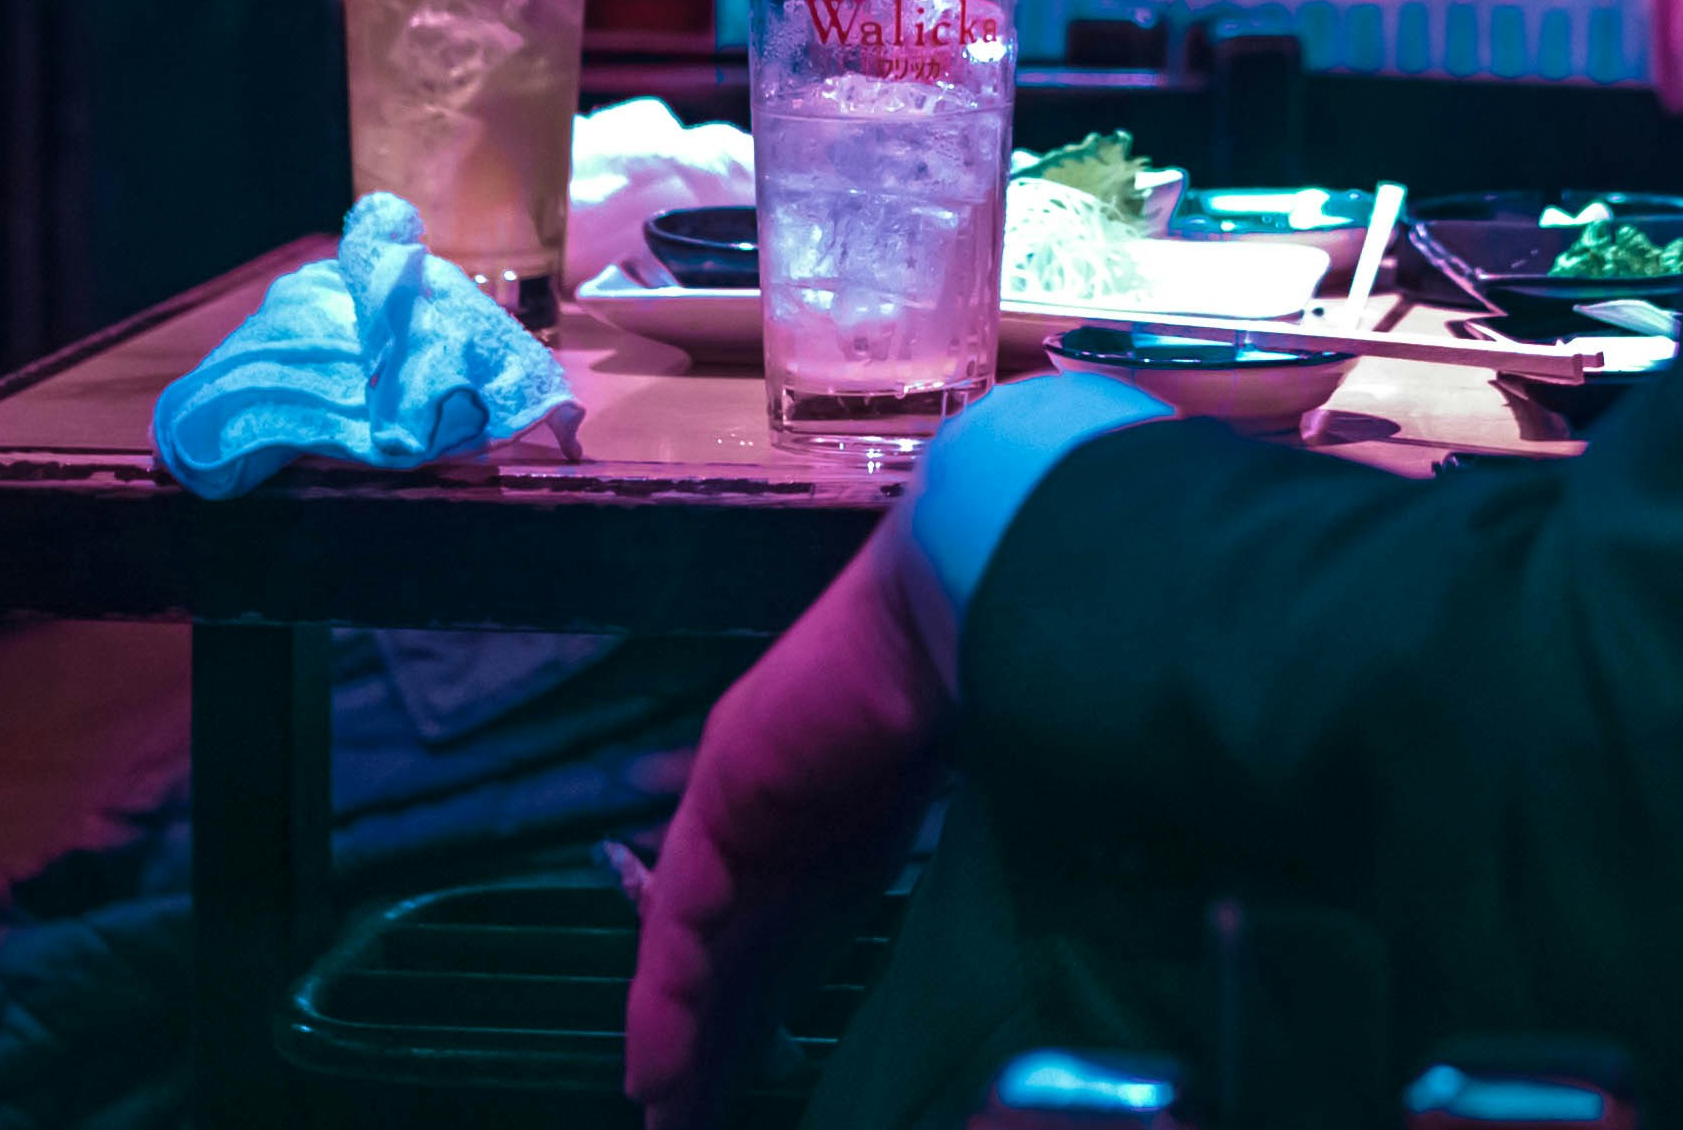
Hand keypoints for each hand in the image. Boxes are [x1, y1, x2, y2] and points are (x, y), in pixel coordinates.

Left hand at [623, 515, 954, 1129]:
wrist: (959, 605)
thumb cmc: (995, 690)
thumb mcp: (967, 809)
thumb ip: (954, 872)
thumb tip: (1027, 946)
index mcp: (832, 833)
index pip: (779, 943)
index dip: (759, 1021)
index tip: (744, 1091)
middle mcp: (773, 824)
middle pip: (726, 958)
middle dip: (708, 1046)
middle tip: (681, 1125)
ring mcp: (736, 809)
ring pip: (690, 951)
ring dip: (676, 1040)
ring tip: (663, 1116)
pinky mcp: (719, 801)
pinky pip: (681, 923)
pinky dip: (666, 999)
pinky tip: (656, 1068)